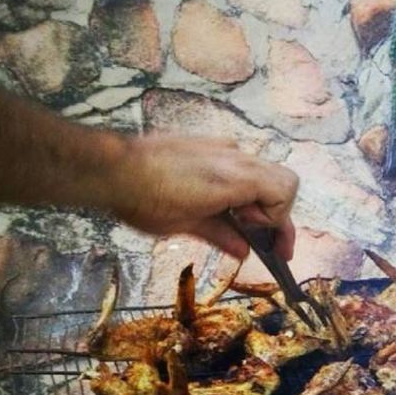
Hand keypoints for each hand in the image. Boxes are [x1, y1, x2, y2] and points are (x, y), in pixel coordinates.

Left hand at [110, 135, 298, 260]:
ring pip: (260, 170)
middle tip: (264, 240)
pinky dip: (240, 185)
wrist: (112, 168)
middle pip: (280, 179)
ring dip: (259, 198)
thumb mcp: (188, 225)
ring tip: (239, 223)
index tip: (272, 249)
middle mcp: (234, 156)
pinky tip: (219, 202)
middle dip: (277, 212)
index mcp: (235, 178)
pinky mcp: (204, 144)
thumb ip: (223, 235)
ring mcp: (219, 146)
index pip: (284, 193)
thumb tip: (244, 250)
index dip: (281, 224)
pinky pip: (236, 162)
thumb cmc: (147, 199)